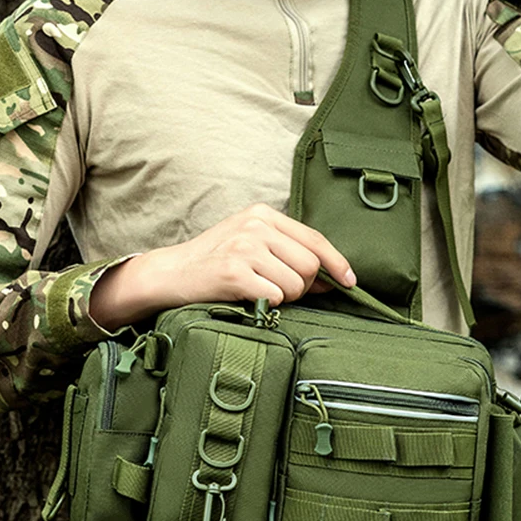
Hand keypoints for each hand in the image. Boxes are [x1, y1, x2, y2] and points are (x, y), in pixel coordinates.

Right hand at [89, 203, 355, 329]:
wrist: (170, 273)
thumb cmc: (215, 261)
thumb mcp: (251, 244)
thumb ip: (288, 253)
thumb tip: (332, 278)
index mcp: (263, 214)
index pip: (314, 238)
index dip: (336, 262)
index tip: (350, 281)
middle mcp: (256, 225)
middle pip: (309, 265)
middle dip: (302, 287)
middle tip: (279, 291)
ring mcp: (244, 247)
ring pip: (295, 284)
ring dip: (284, 298)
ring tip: (259, 292)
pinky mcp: (234, 272)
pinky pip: (275, 297)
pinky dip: (267, 305)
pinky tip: (248, 298)